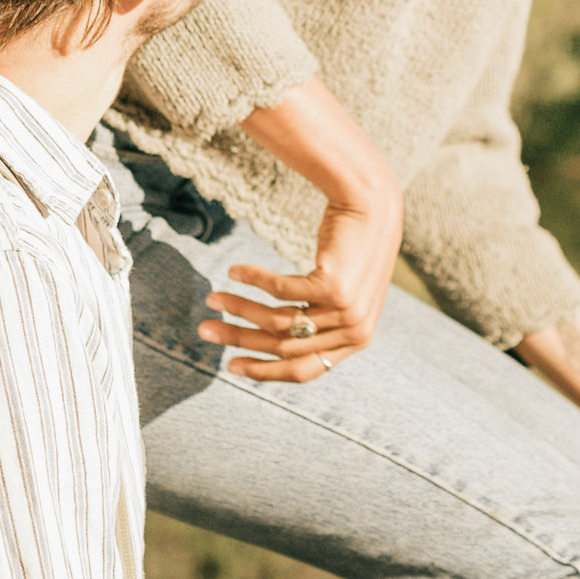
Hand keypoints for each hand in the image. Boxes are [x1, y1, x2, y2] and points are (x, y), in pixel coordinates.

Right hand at [201, 185, 402, 383]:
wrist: (374, 207)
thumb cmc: (354, 250)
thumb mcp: (342, 295)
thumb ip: (319, 321)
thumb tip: (273, 341)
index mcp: (355, 341)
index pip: (302, 370)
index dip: (263, 371)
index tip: (230, 365)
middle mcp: (353, 332)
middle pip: (283, 347)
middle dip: (238, 339)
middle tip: (205, 330)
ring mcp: (346, 311)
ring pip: (278, 320)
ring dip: (239, 308)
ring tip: (213, 297)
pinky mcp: (333, 286)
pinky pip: (280, 290)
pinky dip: (253, 280)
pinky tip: (234, 271)